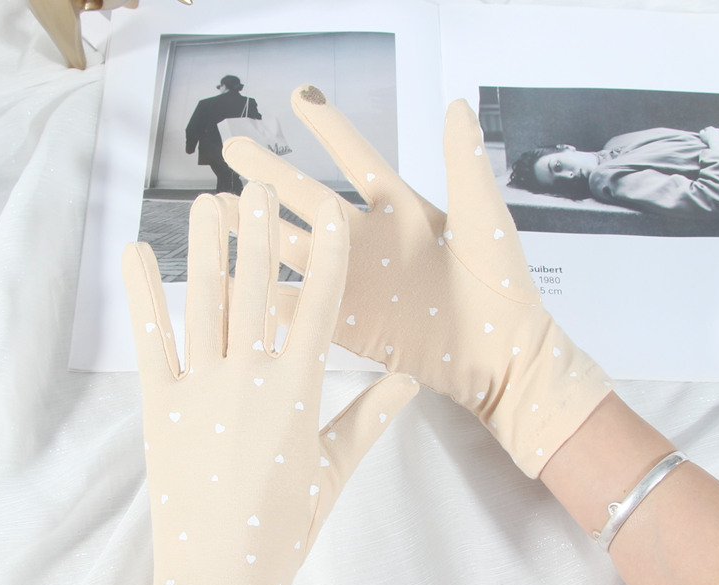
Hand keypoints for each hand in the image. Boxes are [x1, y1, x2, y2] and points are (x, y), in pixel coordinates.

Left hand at [123, 182, 417, 584]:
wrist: (224, 576)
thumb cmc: (286, 526)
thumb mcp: (334, 468)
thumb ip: (372, 417)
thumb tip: (411, 381)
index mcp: (299, 391)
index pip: (321, 309)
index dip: (328, 258)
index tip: (331, 216)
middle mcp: (250, 377)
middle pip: (258, 290)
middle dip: (262, 234)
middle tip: (261, 186)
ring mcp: (201, 388)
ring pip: (206, 302)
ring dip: (208, 247)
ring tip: (210, 203)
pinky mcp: (159, 404)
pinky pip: (151, 339)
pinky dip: (143, 293)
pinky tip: (136, 251)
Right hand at [224, 87, 610, 476]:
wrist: (501, 356)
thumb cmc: (501, 286)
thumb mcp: (484, 219)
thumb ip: (465, 166)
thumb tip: (457, 104)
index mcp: (401, 210)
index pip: (356, 157)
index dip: (328, 127)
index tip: (298, 95)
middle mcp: (370, 242)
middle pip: (308, 199)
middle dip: (270, 174)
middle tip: (232, 146)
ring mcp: (357, 284)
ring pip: (294, 251)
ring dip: (257, 232)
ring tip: (217, 210)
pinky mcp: (351, 325)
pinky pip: (303, 307)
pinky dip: (270, 299)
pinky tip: (237, 284)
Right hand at [699, 126, 718, 153]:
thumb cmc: (709, 141)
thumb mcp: (702, 136)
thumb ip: (701, 132)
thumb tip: (702, 131)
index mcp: (711, 129)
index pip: (707, 129)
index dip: (705, 132)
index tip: (704, 136)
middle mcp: (718, 129)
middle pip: (715, 131)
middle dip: (713, 135)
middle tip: (710, 140)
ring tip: (716, 144)